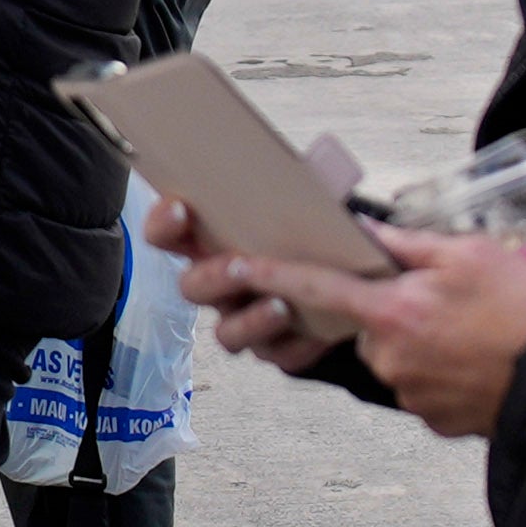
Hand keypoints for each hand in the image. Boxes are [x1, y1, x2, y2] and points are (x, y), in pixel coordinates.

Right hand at [143, 190, 345, 371]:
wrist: (361, 281)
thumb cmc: (326, 237)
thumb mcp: (316, 206)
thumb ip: (307, 191)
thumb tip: (318, 172)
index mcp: (217, 242)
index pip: (169, 232)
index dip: (163, 222)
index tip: (180, 208)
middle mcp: (222, 284)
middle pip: (191, 287)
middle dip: (212, 277)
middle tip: (238, 264)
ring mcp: (244, 319)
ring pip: (227, 333)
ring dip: (251, 321)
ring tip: (282, 307)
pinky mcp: (276, 348)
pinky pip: (277, 355)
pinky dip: (297, 345)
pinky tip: (319, 331)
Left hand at [200, 219, 525, 442]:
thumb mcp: (471, 253)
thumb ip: (410, 246)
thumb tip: (370, 239)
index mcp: (394, 311)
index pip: (315, 287)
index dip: (269, 275)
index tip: (233, 267)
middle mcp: (391, 357)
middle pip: (365, 325)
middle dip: (393, 311)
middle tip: (449, 303)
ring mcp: (410, 392)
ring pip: (395, 356)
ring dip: (422, 342)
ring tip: (476, 332)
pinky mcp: (433, 419)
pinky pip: (421, 385)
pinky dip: (443, 371)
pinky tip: (480, 359)